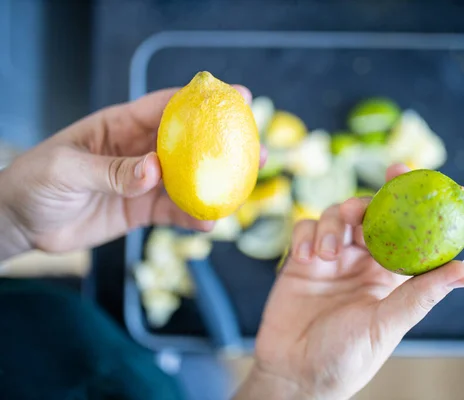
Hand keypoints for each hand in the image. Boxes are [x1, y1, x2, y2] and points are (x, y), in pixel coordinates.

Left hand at [0, 85, 264, 259]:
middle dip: (224, 145)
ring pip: (188, 180)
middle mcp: (139, 150)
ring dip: (217, 184)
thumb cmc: (36, 182)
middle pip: (189, 144)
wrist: (23, 222)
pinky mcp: (141, 209)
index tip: (237, 97)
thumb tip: (154, 171)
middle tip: (257, 148)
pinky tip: (209, 222)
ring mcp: (143, 181)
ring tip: (244, 189)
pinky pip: (173, 212)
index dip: (203, 101)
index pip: (167, 107)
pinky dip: (192, 216)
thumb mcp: (68, 170)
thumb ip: (112, 170)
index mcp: (121, 126)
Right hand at [235, 164, 463, 399]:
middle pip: (368, 214)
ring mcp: (330, 259)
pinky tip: (306, 258)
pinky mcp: (301, 261)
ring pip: (335, 216)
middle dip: (366, 202)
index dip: (407, 199)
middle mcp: (362, 261)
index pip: (405, 229)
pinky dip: (306, 235)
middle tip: (362, 206)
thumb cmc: (346, 358)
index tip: (408, 173)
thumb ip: (421, 295)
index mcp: (389, 275)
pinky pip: (304, 230)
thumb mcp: (387, 325)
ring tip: (326, 254)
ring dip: (331, 226)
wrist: (295, 375)